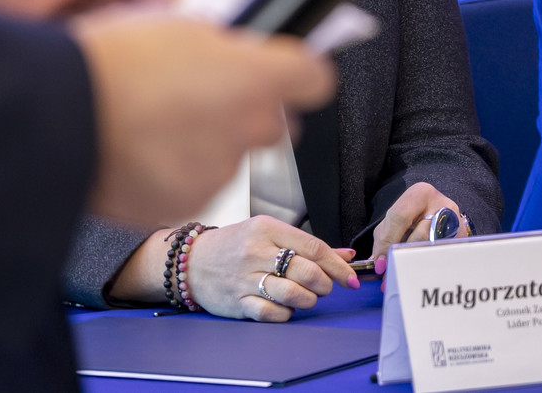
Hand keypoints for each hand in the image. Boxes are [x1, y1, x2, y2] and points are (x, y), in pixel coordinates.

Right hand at [71, 5, 335, 225]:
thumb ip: (233, 44)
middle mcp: (249, 128)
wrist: (54, 119)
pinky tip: (148, 151)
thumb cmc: (111, 62)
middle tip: (211, 96)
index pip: (316, 78)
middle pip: (277, 121)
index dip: (302, 71)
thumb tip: (252, 47)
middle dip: (253, 109)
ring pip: (235, 154)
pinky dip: (182, 171)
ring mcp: (220, 170)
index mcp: (257, 78)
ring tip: (163, 123)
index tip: (289, 68)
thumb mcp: (183, 25)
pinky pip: (199, 184)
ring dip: (214, 141)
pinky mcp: (188, 203)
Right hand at [185, 217, 359, 320]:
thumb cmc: (236, 245)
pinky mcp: (236, 303)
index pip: (314, 248)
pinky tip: (287, 307)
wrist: (191, 261)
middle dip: (325, 284)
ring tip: (308, 297)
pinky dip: (287, 313)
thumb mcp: (270, 233)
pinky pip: (272, 313)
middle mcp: (256, 252)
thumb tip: (346, 255)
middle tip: (326, 287)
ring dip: (309, 299)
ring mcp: (245, 279)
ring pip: (292, 294)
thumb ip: (307, 245)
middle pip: (306, 272)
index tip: (350, 278)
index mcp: (268, 229)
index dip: (338, 266)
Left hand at [367, 183, 469, 271]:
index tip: (380, 266)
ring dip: (415, 266)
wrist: (438, 212)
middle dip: (401, 259)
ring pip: (432, 249)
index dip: (387, 243)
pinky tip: (420, 276)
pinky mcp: (464, 238)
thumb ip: (383, 238)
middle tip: (388, 280)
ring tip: (402, 280)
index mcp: (419, 194)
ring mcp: (456, 220)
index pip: (400, 218)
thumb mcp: (394, 221)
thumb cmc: (412, 217)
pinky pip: (443, 256)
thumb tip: (375, 265)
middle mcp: (441, 203)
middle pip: (418, 236)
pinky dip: (428, 268)